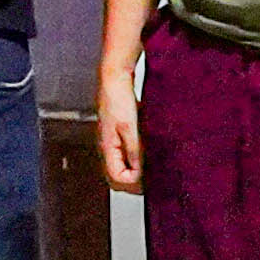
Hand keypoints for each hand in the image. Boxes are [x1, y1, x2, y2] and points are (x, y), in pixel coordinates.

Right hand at [93, 46, 145, 195]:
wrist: (115, 78)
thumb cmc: (118, 99)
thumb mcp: (130, 128)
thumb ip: (134, 152)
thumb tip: (137, 174)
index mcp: (107, 148)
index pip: (117, 178)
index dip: (133, 182)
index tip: (149, 177)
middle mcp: (107, 147)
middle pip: (117, 175)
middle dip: (134, 180)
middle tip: (152, 179)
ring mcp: (112, 140)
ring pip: (122, 165)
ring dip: (135, 169)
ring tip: (151, 166)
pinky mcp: (118, 133)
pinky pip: (125, 153)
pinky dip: (136, 157)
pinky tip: (147, 151)